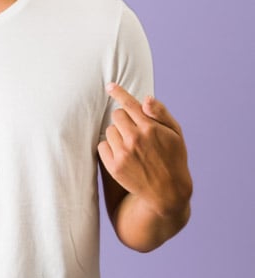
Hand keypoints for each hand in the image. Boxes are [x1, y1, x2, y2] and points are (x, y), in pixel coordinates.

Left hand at [97, 83, 191, 217]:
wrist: (168, 191)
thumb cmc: (173, 158)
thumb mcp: (175, 134)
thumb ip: (161, 113)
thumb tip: (145, 98)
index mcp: (150, 127)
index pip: (129, 104)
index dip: (118, 93)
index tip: (109, 86)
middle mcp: (135, 138)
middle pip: (117, 115)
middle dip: (125, 120)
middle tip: (135, 132)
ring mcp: (123, 153)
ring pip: (109, 130)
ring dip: (117, 135)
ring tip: (132, 147)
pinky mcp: (114, 166)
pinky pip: (102, 146)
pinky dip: (109, 148)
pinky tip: (123, 156)